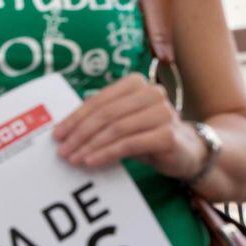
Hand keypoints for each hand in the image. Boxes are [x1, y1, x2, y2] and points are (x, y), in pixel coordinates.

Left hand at [53, 73, 205, 178]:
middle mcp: (151, 93)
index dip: (74, 119)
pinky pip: (128, 144)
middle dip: (79, 134)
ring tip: (73, 159)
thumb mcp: (122, 121)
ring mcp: (162, 112)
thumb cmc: (147, 134)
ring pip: (115, 129)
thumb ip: (100, 119)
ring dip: (90, 146)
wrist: (188, 151)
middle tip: (62, 150)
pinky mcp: (167, 134)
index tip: (57, 135)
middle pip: (105, 115)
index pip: (97, 101)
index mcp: (135, 83)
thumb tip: (63, 131)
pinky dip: (106, 153)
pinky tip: (92, 161)